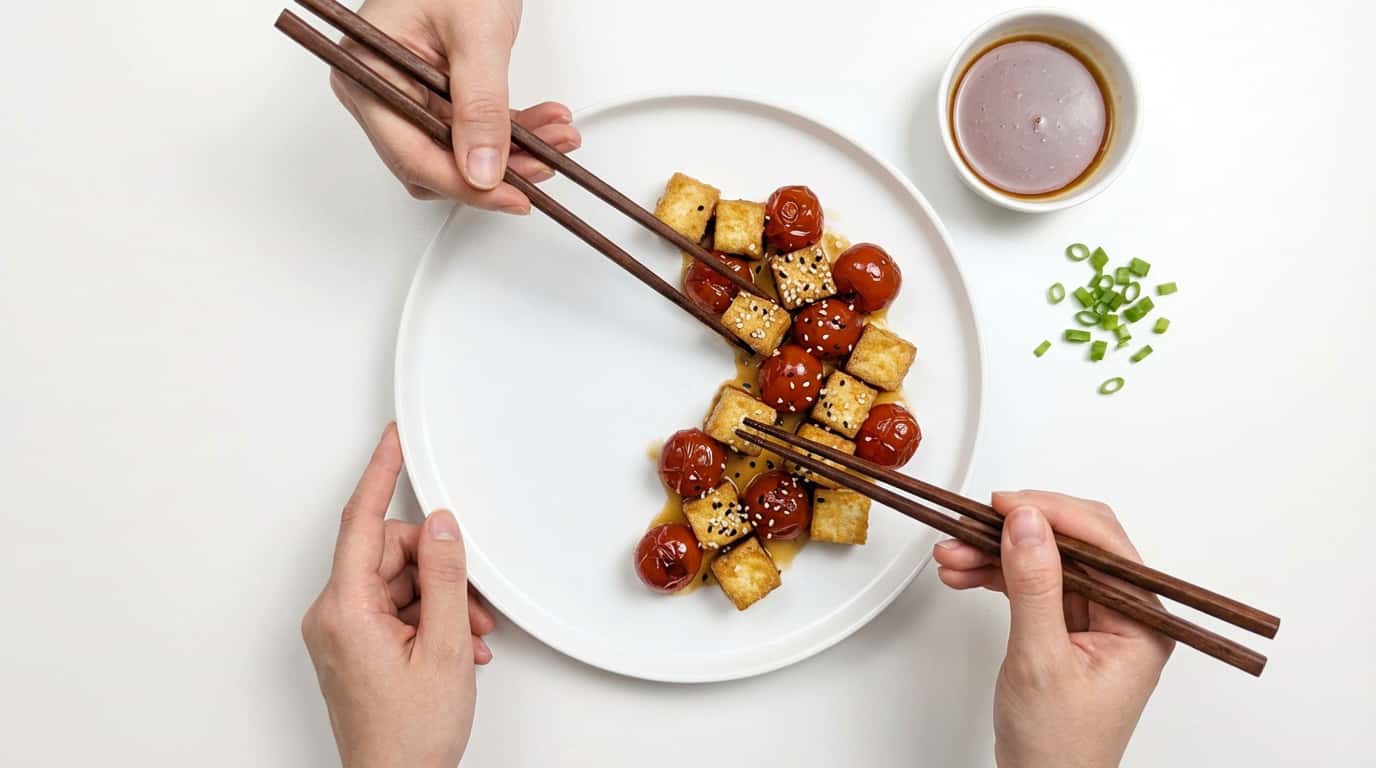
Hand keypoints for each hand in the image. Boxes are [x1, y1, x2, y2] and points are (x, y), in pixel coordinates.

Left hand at [302, 424, 496, 767]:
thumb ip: (446, 579)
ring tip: (466, 637)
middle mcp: (332, 616)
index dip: (381, 474)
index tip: (393, 440)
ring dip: (439, 600)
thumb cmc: (408, 736)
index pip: (361, 521)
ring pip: (397, 581)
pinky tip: (454, 645)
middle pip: (389, 553)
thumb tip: (444, 527)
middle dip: (437, 568)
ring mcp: (340, 633)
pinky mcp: (352, 646)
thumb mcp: (443, 648)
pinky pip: (393, 607)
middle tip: (470, 602)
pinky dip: (428, 618)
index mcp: (344, 610)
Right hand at [331, 0, 580, 210]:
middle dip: (496, 169)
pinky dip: (512, 133)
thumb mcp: (477, 35)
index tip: (511, 196)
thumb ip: (482, 106)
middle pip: (435, 162)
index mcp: (366, 73)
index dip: (464, 184)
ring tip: (556, 137)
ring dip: (513, 153)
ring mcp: (405, 95)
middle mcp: (378, 90)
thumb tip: (483, 170)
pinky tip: (544, 127)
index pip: (412, 155)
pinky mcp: (435, 96)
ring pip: (459, 154)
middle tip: (545, 164)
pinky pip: (472, 133)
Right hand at [933, 490, 1173, 767]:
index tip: (1004, 504)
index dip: (1051, 514)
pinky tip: (965, 572)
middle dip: (1016, 533)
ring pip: (1046, 561)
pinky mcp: (1068, 627)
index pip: (1102, 543)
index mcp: (1142, 623)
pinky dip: (997, 575)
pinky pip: (1033, 583)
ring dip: (997, 553)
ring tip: (953, 554)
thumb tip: (1027, 523)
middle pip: (1072, 545)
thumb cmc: (1058, 745)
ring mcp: (1097, 621)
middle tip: (971, 526)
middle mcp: (1126, 616)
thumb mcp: (1041, 659)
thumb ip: (1034, 586)